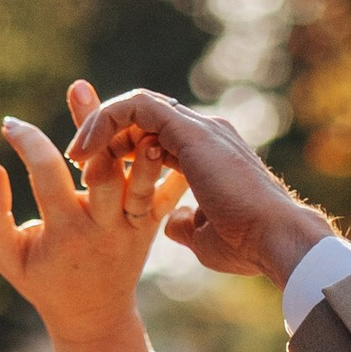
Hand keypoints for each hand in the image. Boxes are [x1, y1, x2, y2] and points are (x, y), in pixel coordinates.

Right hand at [0, 81, 171, 351]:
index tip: (9, 125)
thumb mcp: (6, 256)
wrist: (94, 314)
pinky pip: (167, 186)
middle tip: (78, 87)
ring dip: (134, 133)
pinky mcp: (152, 221)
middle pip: (104, 166)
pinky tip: (153, 123)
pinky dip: (166, 155)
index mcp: (66, 230)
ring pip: (140, 171)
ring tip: (124, 99)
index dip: (27, 141)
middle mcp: (104, 225)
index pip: (47, 173)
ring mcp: (133, 224)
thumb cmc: (42, 280)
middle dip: (91, 124)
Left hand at [66, 88, 329, 288]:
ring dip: (101, 125)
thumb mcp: (204, 235)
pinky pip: (136, 108)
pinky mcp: (189, 130)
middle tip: (75, 156)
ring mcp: (198, 128)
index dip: (121, 146)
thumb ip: (185, 223)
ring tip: (76, 155)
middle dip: (105, 128)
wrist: (275, 240)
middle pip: (143, 113)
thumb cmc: (246, 246)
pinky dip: (108, 121)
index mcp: (207, 154)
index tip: (93, 170)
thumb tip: (168, 225)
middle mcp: (204, 133)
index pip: (154, 133)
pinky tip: (88, 151)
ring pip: (136, 105)